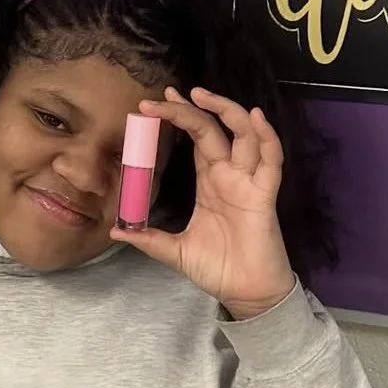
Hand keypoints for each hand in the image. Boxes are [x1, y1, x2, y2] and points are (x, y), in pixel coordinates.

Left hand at [110, 86, 296, 319]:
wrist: (244, 293)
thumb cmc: (218, 269)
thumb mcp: (174, 251)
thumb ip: (148, 238)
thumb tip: (116, 231)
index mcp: (210, 182)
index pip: (196, 138)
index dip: (179, 117)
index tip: (153, 105)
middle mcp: (229, 175)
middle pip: (214, 128)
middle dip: (191, 108)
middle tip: (166, 93)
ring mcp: (248, 182)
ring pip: (244, 134)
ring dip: (226, 110)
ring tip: (202, 94)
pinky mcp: (264, 195)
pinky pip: (271, 160)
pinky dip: (266, 136)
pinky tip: (255, 117)